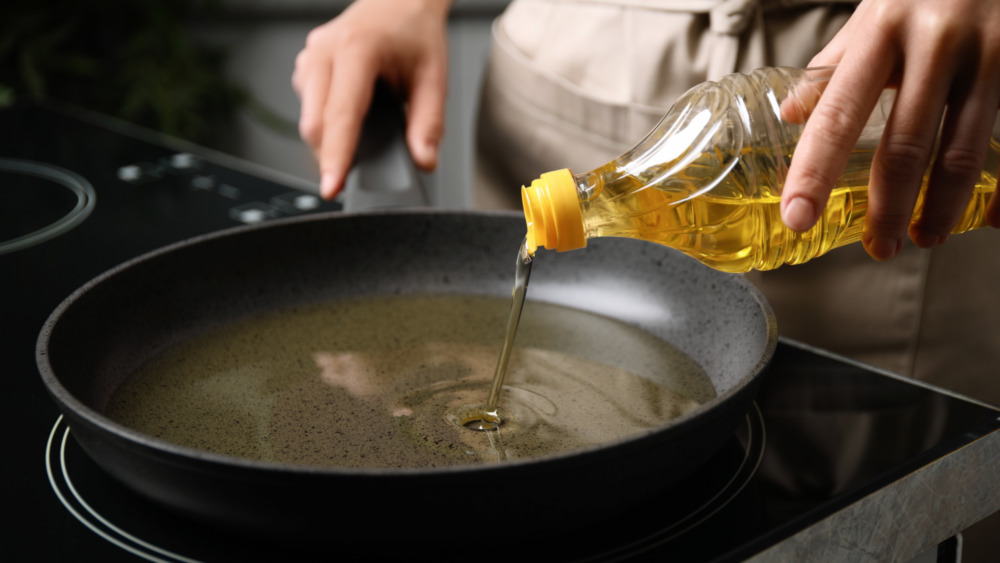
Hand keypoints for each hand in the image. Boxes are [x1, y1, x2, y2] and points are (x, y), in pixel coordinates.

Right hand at [292, 0, 450, 198]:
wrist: (399, 0)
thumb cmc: (414, 30)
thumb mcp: (433, 77)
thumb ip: (429, 123)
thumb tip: (423, 159)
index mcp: (357, 49)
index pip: (341, 114)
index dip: (336, 156)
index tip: (332, 186)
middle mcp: (325, 50)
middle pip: (316, 122)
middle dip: (332, 155)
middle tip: (356, 173)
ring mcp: (310, 55)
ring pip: (308, 117)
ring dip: (329, 138)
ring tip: (363, 130)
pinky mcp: (306, 63)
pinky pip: (307, 105)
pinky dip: (326, 122)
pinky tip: (350, 113)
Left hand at [780, 0, 999, 259]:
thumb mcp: (878, 12)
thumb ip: (837, 66)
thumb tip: (791, 114)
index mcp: (883, 28)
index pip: (838, 113)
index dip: (815, 171)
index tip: (797, 217)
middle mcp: (937, 39)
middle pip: (906, 145)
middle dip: (889, 208)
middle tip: (878, 247)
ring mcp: (993, 51)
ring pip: (964, 151)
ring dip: (942, 207)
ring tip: (926, 236)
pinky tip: (994, 216)